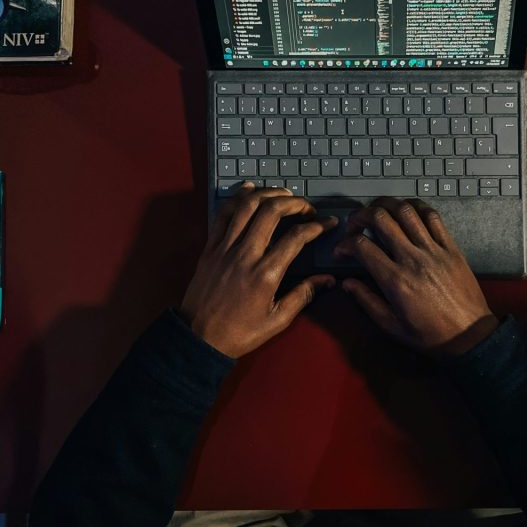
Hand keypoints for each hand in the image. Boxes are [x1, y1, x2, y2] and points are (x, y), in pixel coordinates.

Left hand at [180, 183, 337, 357]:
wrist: (197, 337)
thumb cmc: (239, 332)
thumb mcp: (277, 320)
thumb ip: (303, 295)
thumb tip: (328, 280)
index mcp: (265, 274)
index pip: (296, 237)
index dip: (317, 226)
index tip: (328, 223)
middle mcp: (245, 254)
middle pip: (271, 211)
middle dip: (294, 202)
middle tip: (307, 207)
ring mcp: (225, 247)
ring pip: (247, 206)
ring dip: (269, 193)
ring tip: (285, 195)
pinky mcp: (210, 246)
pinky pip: (223, 213)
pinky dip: (237, 197)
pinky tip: (250, 189)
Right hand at [335, 198, 498, 355]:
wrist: (469, 335)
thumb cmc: (430, 335)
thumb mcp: (391, 325)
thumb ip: (366, 301)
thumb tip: (346, 283)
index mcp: (395, 280)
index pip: (362, 246)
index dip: (345, 244)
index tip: (342, 250)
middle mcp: (413, 259)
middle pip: (381, 219)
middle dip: (360, 216)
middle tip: (355, 225)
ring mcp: (434, 250)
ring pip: (406, 211)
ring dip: (386, 205)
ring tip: (377, 212)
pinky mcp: (451, 247)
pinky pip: (433, 216)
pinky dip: (416, 207)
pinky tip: (406, 211)